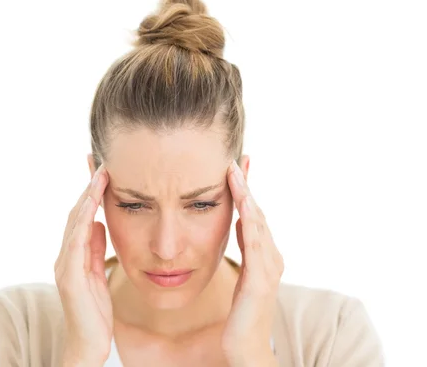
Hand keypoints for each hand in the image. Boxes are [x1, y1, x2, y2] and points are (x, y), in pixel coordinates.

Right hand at [54, 165, 112, 365]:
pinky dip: (82, 223)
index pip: (81, 217)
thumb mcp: (98, 274)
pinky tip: (91, 208)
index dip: (91, 194)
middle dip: (88, 188)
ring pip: (74, 224)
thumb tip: (98, 223)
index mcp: (73, 255)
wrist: (89, 344)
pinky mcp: (70, 278)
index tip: (102, 171)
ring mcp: (64, 266)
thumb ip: (95, 249)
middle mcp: (65, 257)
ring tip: (100, 177)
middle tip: (101, 164)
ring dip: (87, 199)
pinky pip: (75, 244)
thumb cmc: (94, 312)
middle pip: (75, 214)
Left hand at [221, 161, 283, 366]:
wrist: (246, 347)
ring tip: (236, 173)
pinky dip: (250, 223)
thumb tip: (239, 222)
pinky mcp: (260, 281)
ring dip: (246, 196)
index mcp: (265, 254)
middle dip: (246, 186)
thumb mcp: (243, 272)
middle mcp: (271, 257)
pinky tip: (243, 205)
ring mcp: (268, 268)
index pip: (254, 214)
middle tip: (237, 159)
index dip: (245, 190)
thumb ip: (244, 247)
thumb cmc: (243, 312)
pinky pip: (255, 246)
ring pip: (257, 224)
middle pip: (257, 213)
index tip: (236, 165)